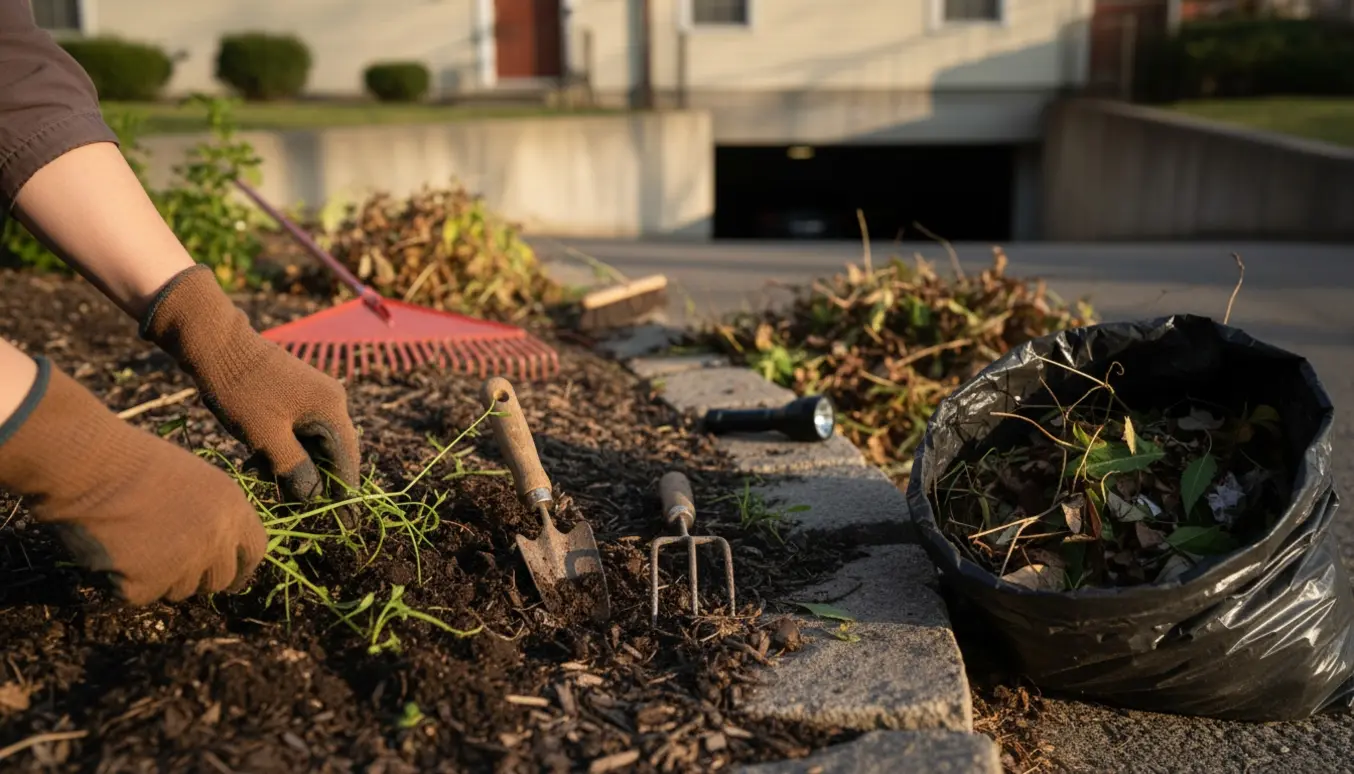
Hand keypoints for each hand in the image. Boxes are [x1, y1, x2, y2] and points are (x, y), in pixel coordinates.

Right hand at [0, 358, 266, 604]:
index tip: (232, 580)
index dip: (242, 567)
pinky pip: (140, 595)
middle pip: (219, 580)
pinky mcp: (149, 583)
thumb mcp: (195, 480)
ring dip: (159, 578)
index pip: (255, 551)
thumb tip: (214, 550)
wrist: (92, 465)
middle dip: (198, 579)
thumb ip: (212, 515)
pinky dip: (123, 580)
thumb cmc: (134, 462)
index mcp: (234, 508)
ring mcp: (185, 563)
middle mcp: (218, 539)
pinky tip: (113, 549)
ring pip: (179, 591)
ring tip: (133, 542)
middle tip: (171, 566)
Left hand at [140, 265, 360, 502]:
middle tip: (296, 508)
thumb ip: (295, 470)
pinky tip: (258, 461)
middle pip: (333, 453)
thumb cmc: (240, 391)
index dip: (345, 495)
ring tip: (264, 482)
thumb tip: (314, 497)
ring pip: (313, 443)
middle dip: (315, 481)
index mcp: (332, 409)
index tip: (346, 524)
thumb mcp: (266, 438)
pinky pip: (299, 430)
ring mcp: (314, 394)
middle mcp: (331, 400)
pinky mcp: (295, 393)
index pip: (348, 461)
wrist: (213, 341)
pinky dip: (285, 449)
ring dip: (295, 465)